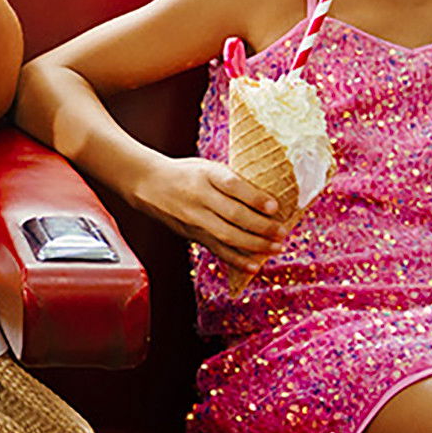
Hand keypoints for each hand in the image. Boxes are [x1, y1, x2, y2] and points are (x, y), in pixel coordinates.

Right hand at [131, 155, 289, 273]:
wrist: (149, 183)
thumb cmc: (187, 174)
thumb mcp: (208, 166)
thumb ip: (233, 180)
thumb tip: (268, 199)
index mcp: (207, 174)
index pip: (233, 186)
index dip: (255, 197)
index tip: (275, 206)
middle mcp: (200, 197)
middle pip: (234, 214)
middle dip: (261, 226)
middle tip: (282, 232)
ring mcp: (195, 218)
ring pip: (227, 235)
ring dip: (254, 244)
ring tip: (275, 248)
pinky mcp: (192, 234)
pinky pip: (217, 249)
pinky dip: (236, 259)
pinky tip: (254, 265)